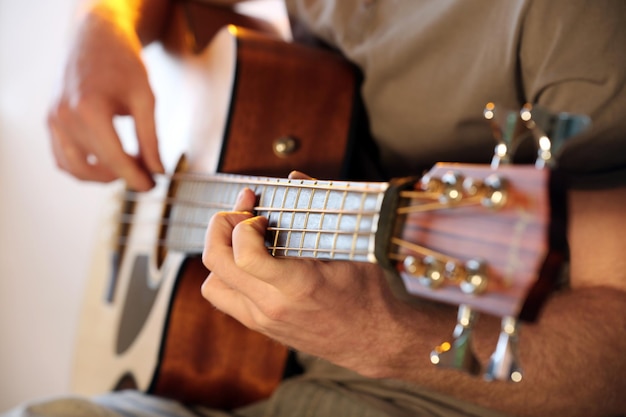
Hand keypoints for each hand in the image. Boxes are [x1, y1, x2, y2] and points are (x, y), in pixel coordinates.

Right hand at [47, 7, 163, 190]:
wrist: (96, 38)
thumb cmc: (123, 64)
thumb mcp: (146, 99)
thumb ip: (151, 139)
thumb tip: (158, 172)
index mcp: (89, 111)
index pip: (115, 160)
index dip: (136, 178)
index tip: (153, 186)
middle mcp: (65, 118)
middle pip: (94, 168)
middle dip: (123, 176)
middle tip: (146, 173)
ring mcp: (53, 120)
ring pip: (74, 169)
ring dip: (101, 176)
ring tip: (128, 165)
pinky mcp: (50, 121)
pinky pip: (62, 158)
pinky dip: (82, 167)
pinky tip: (107, 160)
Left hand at [201, 187, 414, 375]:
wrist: (373, 341)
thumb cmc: (367, 293)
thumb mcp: (353, 247)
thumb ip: (321, 208)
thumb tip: (294, 178)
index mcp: (298, 285)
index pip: (244, 256)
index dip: (243, 225)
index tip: (261, 216)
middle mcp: (273, 306)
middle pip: (216, 263)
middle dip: (221, 227)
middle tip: (242, 214)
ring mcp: (263, 320)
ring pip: (212, 285)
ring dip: (221, 254)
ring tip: (242, 239)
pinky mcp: (260, 327)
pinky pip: (225, 298)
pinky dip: (228, 274)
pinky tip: (250, 260)